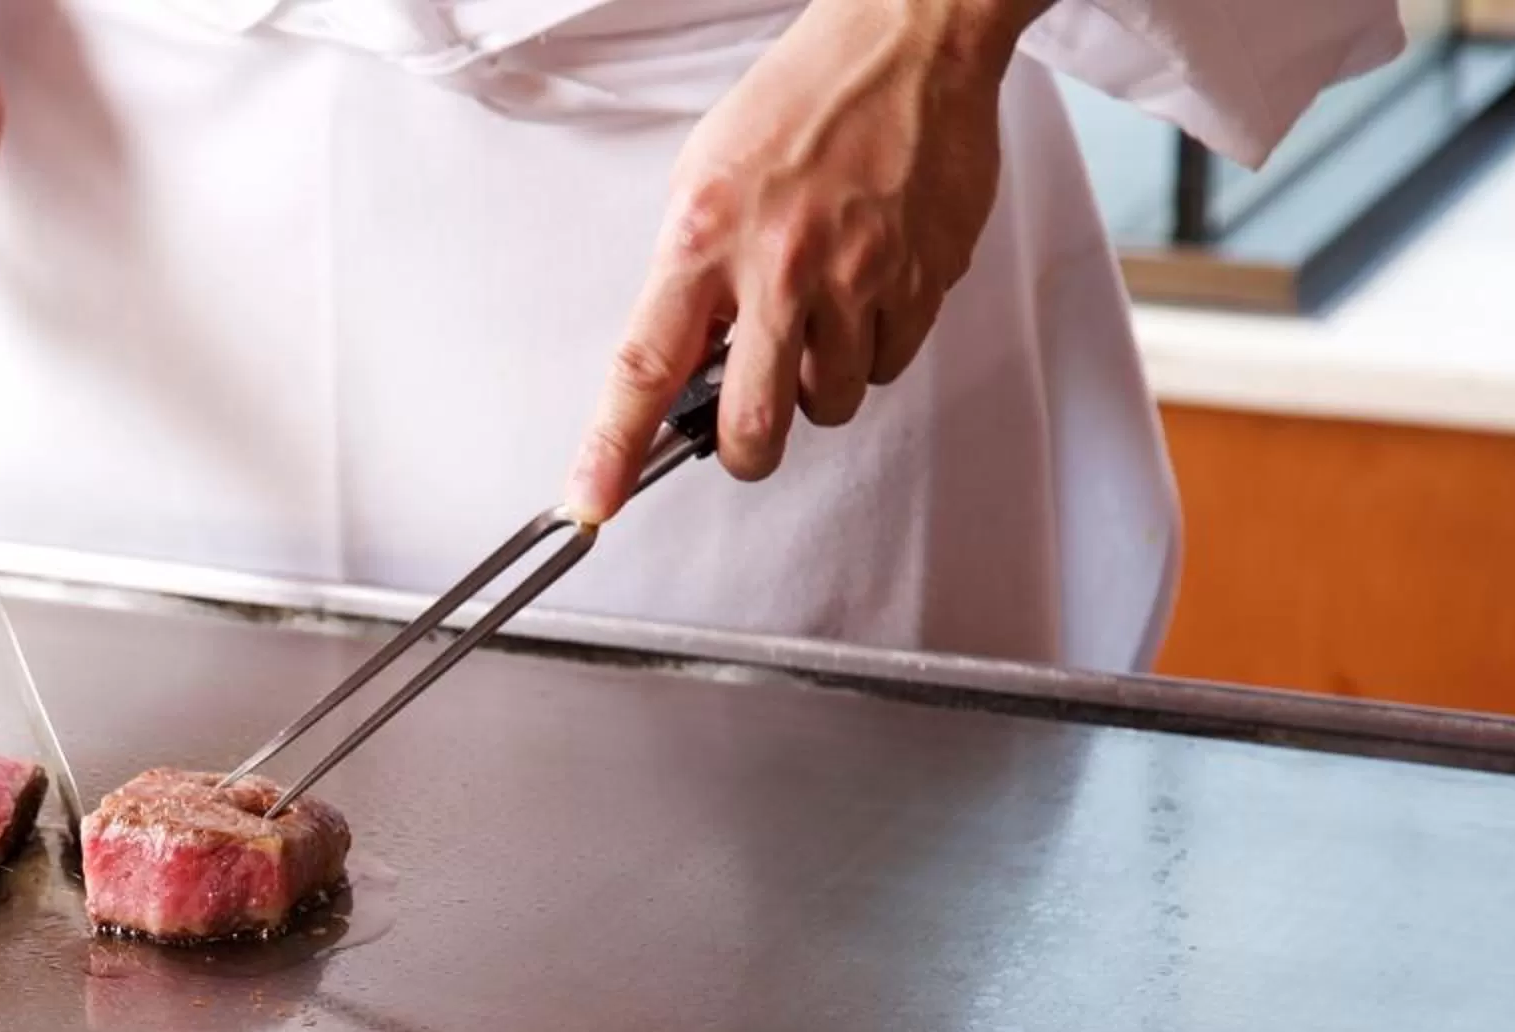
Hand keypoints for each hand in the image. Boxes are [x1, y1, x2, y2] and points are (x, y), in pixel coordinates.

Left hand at [563, 0, 1044, 521]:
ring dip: (817, 386)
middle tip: (745, 427)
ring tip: (819, 318)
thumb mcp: (705, 177)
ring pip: (830, 403)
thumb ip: (689, 276)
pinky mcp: (923, 279)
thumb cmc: (803, 101)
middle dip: (745, 449)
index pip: (645, 367)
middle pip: (752, 427)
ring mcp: (859, 276)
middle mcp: (781, 266)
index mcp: (706, 238)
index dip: (613, 448)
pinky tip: (868, 291)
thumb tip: (678, 364)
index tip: (591, 502)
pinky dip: (874, 348)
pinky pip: (890, 363)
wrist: (907, 42)